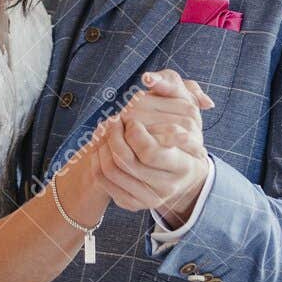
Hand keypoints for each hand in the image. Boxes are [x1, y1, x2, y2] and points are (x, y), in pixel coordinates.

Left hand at [94, 70, 210, 220]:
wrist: (182, 170)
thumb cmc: (182, 127)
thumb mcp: (183, 103)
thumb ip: (170, 85)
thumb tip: (149, 78)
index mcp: (184, 163)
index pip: (150, 151)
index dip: (134, 132)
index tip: (130, 118)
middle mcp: (168, 186)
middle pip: (126, 161)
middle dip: (112, 136)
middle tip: (112, 120)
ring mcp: (150, 198)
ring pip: (111, 171)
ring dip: (101, 146)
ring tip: (105, 130)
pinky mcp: (133, 203)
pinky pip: (105, 183)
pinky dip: (97, 161)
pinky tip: (101, 146)